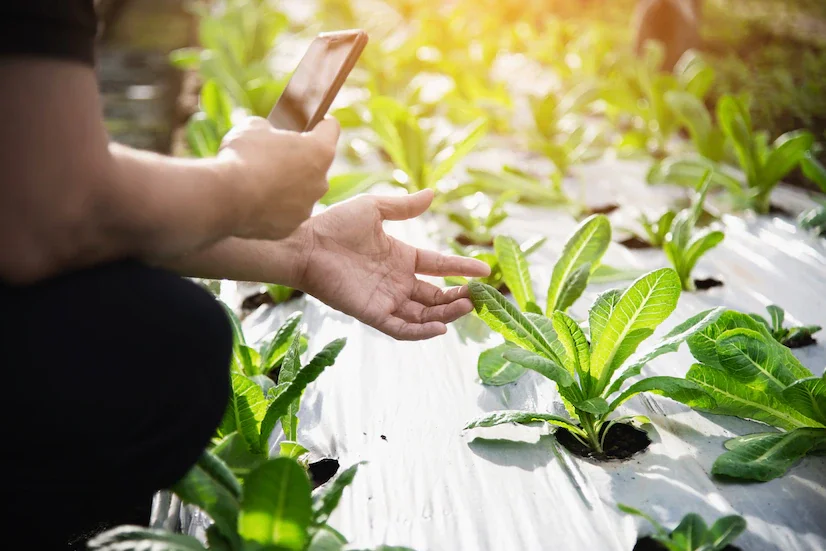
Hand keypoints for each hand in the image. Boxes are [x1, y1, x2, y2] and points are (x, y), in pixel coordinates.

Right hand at [218, 116, 339, 240]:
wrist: (225, 198)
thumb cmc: (243, 157)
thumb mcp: (253, 127)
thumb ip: (270, 130)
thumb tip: (267, 136)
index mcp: (319, 151)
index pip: (331, 129)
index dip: (321, 122)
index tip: (313, 122)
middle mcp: (321, 182)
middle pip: (315, 165)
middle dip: (298, 159)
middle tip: (274, 155)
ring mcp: (306, 208)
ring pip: (300, 192)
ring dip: (286, 185)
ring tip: (258, 181)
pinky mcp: (289, 227)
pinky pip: (284, 213)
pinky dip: (272, 207)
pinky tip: (253, 201)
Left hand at [292, 190, 490, 339]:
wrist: (305, 243)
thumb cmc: (335, 224)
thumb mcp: (375, 209)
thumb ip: (404, 206)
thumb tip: (433, 193)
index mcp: (401, 257)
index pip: (439, 266)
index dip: (461, 267)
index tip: (484, 269)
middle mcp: (396, 281)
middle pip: (435, 295)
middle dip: (457, 297)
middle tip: (477, 296)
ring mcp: (385, 299)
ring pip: (423, 314)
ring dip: (446, 314)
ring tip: (467, 306)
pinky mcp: (371, 313)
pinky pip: (400, 328)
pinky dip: (420, 331)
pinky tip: (440, 327)